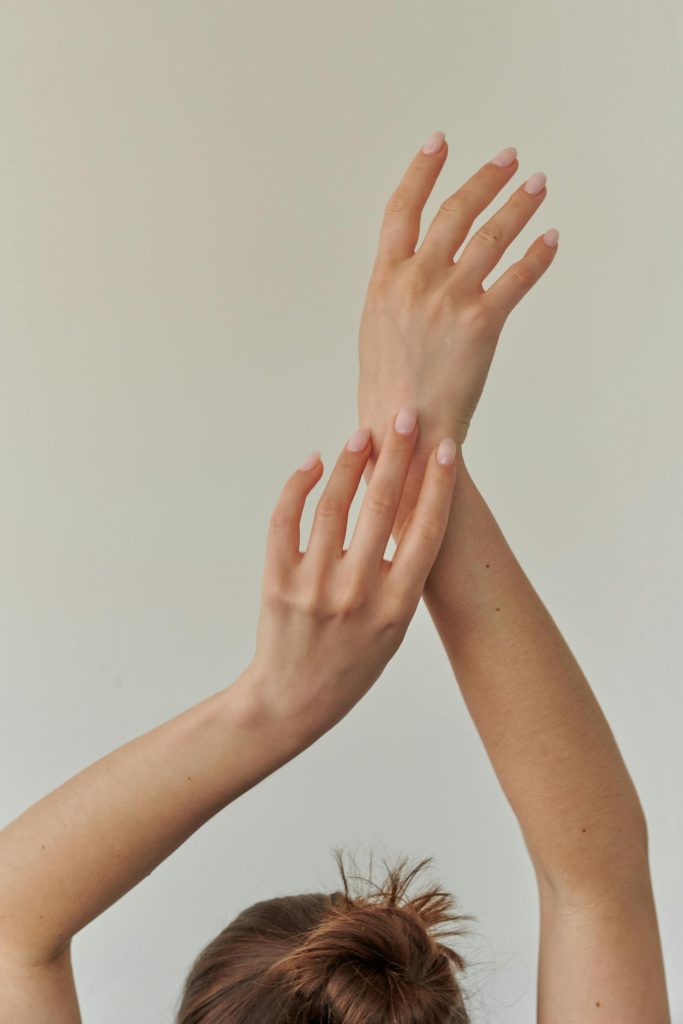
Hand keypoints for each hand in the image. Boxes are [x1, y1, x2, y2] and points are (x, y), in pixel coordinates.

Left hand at [246, 408, 456, 741]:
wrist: (293, 700)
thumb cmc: (352, 662)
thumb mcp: (395, 628)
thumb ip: (403, 575)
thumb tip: (407, 509)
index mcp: (396, 606)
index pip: (425, 532)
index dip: (438, 485)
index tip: (446, 449)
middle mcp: (358, 593)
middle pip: (383, 508)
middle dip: (397, 455)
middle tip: (406, 417)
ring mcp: (314, 586)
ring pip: (334, 506)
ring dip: (352, 462)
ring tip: (363, 434)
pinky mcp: (278, 581)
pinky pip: (286, 520)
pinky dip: (299, 485)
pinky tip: (314, 463)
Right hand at [358, 132, 558, 475]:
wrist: (404, 428)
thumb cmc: (388, 387)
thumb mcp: (378, 327)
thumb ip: (398, 289)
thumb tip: (418, 265)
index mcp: (384, 279)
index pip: (403, 209)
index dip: (421, 171)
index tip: (439, 143)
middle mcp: (416, 280)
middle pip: (456, 212)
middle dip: (485, 180)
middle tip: (508, 159)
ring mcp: (450, 299)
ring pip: (491, 237)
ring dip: (518, 206)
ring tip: (536, 184)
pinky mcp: (482, 322)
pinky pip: (517, 278)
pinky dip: (537, 255)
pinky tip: (551, 238)